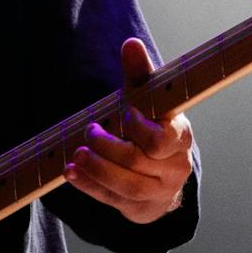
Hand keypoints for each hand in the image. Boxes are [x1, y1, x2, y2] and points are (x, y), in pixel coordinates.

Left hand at [64, 37, 194, 223]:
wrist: (161, 173)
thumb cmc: (152, 127)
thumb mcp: (148, 102)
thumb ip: (140, 75)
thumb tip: (131, 43)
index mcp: (180, 138)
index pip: (164, 139)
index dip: (140, 128)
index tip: (124, 113)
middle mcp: (175, 167)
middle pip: (138, 161)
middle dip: (109, 147)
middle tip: (90, 131)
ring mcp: (159, 192)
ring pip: (127, 186)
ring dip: (97, 169)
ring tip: (77, 154)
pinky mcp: (141, 209)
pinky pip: (113, 200)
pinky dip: (89, 186)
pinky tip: (71, 172)